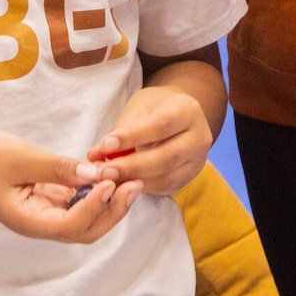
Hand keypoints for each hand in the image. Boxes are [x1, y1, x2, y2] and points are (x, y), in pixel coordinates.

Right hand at [0, 128, 142, 243]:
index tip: (110, 179)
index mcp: (28, 222)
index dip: (95, 206)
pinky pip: (77, 201)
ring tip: (129, 178)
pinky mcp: (47, 198)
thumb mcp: (20, 158)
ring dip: (108, 202)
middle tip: (134, 183)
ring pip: (85, 219)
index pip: (71, 225)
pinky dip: (95, 191)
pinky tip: (107, 172)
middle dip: (112, 210)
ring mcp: (43, 213)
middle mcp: (39, 223)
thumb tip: (96, 173)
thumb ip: (58, 168)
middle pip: (85, 230)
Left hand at [84, 85, 213, 195]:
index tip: (106, 144)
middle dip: (131, 166)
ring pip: (166, 176)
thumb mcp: (139, 107)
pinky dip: (141, 187)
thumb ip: (120, 130)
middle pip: (166, 156)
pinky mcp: (190, 177)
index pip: (160, 125)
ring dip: (134, 180)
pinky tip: (122, 184)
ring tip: (108, 179)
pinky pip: (165, 187)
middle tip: (103, 171)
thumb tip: (95, 155)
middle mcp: (199, 137)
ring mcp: (198, 160)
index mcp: (188, 110)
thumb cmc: (154, 108)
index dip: (132, 137)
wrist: (177, 115)